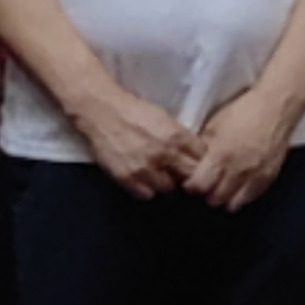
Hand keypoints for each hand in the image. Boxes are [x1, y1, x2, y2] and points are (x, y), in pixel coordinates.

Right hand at [68, 82, 201, 200]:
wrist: (102, 111)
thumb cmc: (134, 111)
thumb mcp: (164, 118)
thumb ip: (180, 136)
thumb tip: (194, 152)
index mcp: (176, 136)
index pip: (202, 159)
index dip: (200, 161)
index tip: (195, 162)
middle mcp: (164, 155)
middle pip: (189, 177)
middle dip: (186, 174)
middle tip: (179, 171)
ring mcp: (146, 169)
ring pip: (168, 188)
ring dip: (166, 182)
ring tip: (158, 173)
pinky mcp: (128, 178)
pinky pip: (146, 194)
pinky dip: (147, 188)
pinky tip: (143, 177)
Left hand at [181, 82, 304, 211]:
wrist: (275, 106)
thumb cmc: (246, 110)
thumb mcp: (214, 125)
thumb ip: (203, 146)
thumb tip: (195, 161)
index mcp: (220, 155)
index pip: (200, 185)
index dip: (192, 187)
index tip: (191, 184)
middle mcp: (237, 170)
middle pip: (215, 198)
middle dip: (207, 194)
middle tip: (205, 187)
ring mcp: (255, 176)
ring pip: (234, 203)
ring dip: (224, 199)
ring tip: (221, 190)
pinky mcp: (268, 177)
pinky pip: (251, 198)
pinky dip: (241, 197)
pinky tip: (237, 189)